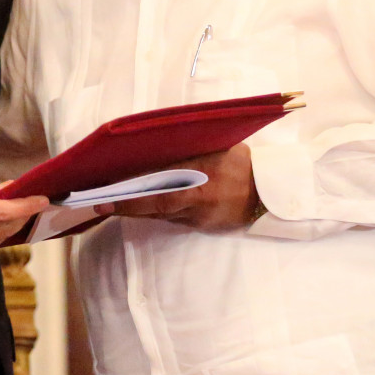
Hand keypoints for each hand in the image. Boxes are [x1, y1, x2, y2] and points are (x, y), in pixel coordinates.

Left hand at [95, 145, 260, 229]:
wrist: (273, 192)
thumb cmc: (244, 162)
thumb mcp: (219, 147)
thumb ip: (191, 150)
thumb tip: (159, 148)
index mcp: (202, 179)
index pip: (158, 193)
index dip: (130, 200)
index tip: (106, 200)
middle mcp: (198, 202)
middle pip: (155, 209)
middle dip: (127, 207)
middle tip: (102, 203)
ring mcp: (201, 218)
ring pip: (163, 216)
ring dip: (141, 209)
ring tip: (116, 200)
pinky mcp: (205, 227)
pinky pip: (176, 220)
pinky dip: (159, 213)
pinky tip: (145, 206)